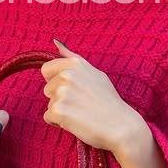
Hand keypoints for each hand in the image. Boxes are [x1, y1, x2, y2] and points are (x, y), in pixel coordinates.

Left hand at [41, 40, 146, 157]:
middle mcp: (67, 75)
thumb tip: (54, 41)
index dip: (57, 82)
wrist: (121, 126)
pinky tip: (77, 122)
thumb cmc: (108, 101)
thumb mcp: (94, 72)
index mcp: (74, 64)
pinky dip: (59, 123)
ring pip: (49, 104)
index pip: (46, 70)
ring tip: (81, 113)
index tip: (73, 90)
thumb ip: (72, 57)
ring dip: (61, 111)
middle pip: (47, 89)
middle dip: (59, 98)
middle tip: (80, 104)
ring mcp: (62, 92)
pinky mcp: (58, 111)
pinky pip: (48, 117)